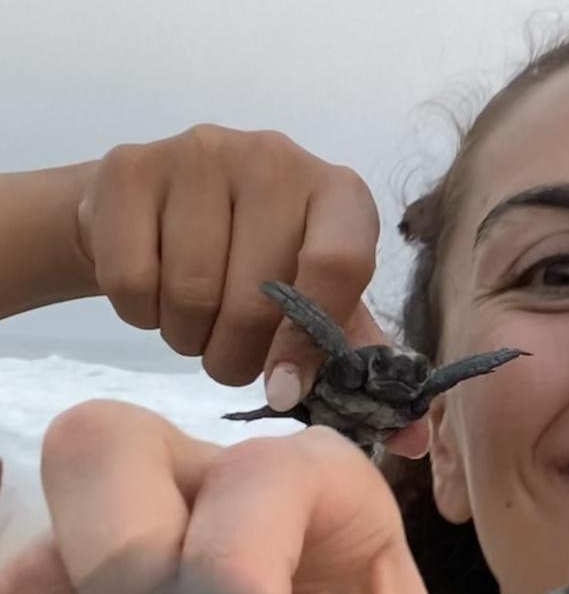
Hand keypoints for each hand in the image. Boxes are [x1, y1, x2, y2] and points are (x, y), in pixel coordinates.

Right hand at [74, 125, 426, 455]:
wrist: (157, 215)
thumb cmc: (255, 265)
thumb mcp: (318, 305)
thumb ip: (360, 364)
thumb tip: (413, 441)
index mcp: (341, 194)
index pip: (339, 266)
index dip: (309, 341)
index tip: (285, 387)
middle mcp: (278, 159)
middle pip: (258, 295)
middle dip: (239, 355)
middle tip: (232, 355)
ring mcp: (201, 153)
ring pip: (190, 293)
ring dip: (189, 338)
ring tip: (198, 323)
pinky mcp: (130, 168)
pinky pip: (130, 281)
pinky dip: (139, 314)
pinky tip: (155, 294)